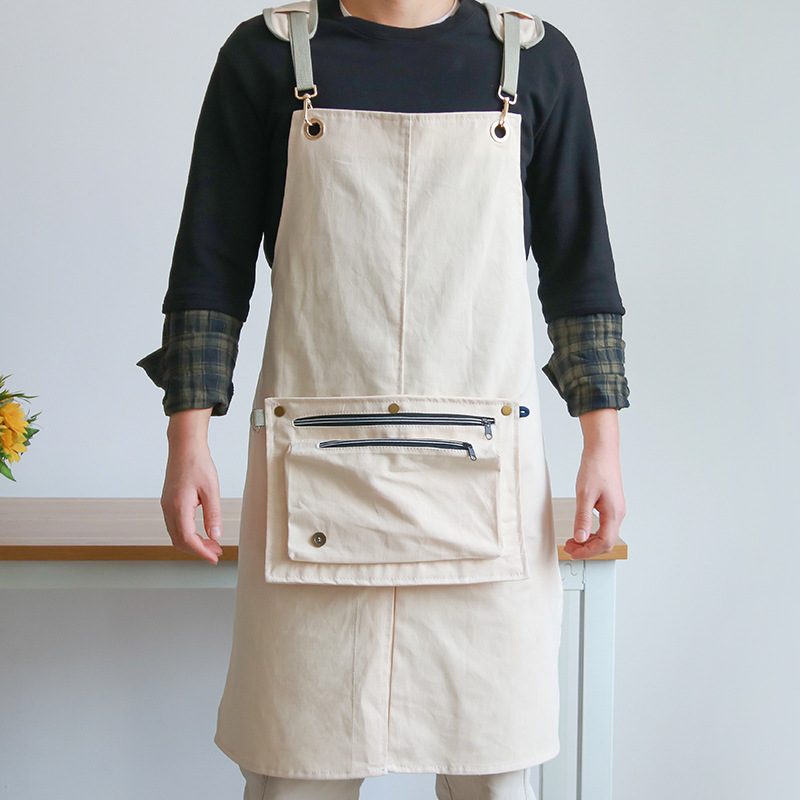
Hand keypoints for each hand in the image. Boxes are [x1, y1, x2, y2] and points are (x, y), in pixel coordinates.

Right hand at [160, 408, 222, 564]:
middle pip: (179, 541)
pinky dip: (187, 533)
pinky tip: (201, 532)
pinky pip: (175, 525)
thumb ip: (213, 514)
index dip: (201, 552)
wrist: (184, 446)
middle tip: (216, 552)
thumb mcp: (211, 490)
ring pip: (176, 534)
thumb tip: (215, 535)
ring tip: (212, 544)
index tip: (214, 558)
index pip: (188, 539)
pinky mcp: (168, 502)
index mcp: (179, 506)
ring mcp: (166, 505)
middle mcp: (168, 508)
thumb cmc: (198, 463)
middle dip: (198, 550)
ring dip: (192, 543)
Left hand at [564, 408, 625, 559]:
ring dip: (589, 540)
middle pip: (606, 542)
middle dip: (588, 548)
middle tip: (570, 548)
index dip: (588, 551)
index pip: (604, 543)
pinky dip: (592, 531)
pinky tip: (581, 529)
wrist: (602, 450)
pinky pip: (604, 525)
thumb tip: (580, 538)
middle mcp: (618, 513)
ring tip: (572, 541)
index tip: (573, 552)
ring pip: (605, 534)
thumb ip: (583, 518)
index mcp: (614, 513)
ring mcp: (615, 509)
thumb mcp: (585, 495)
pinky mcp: (611, 504)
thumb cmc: (595, 468)